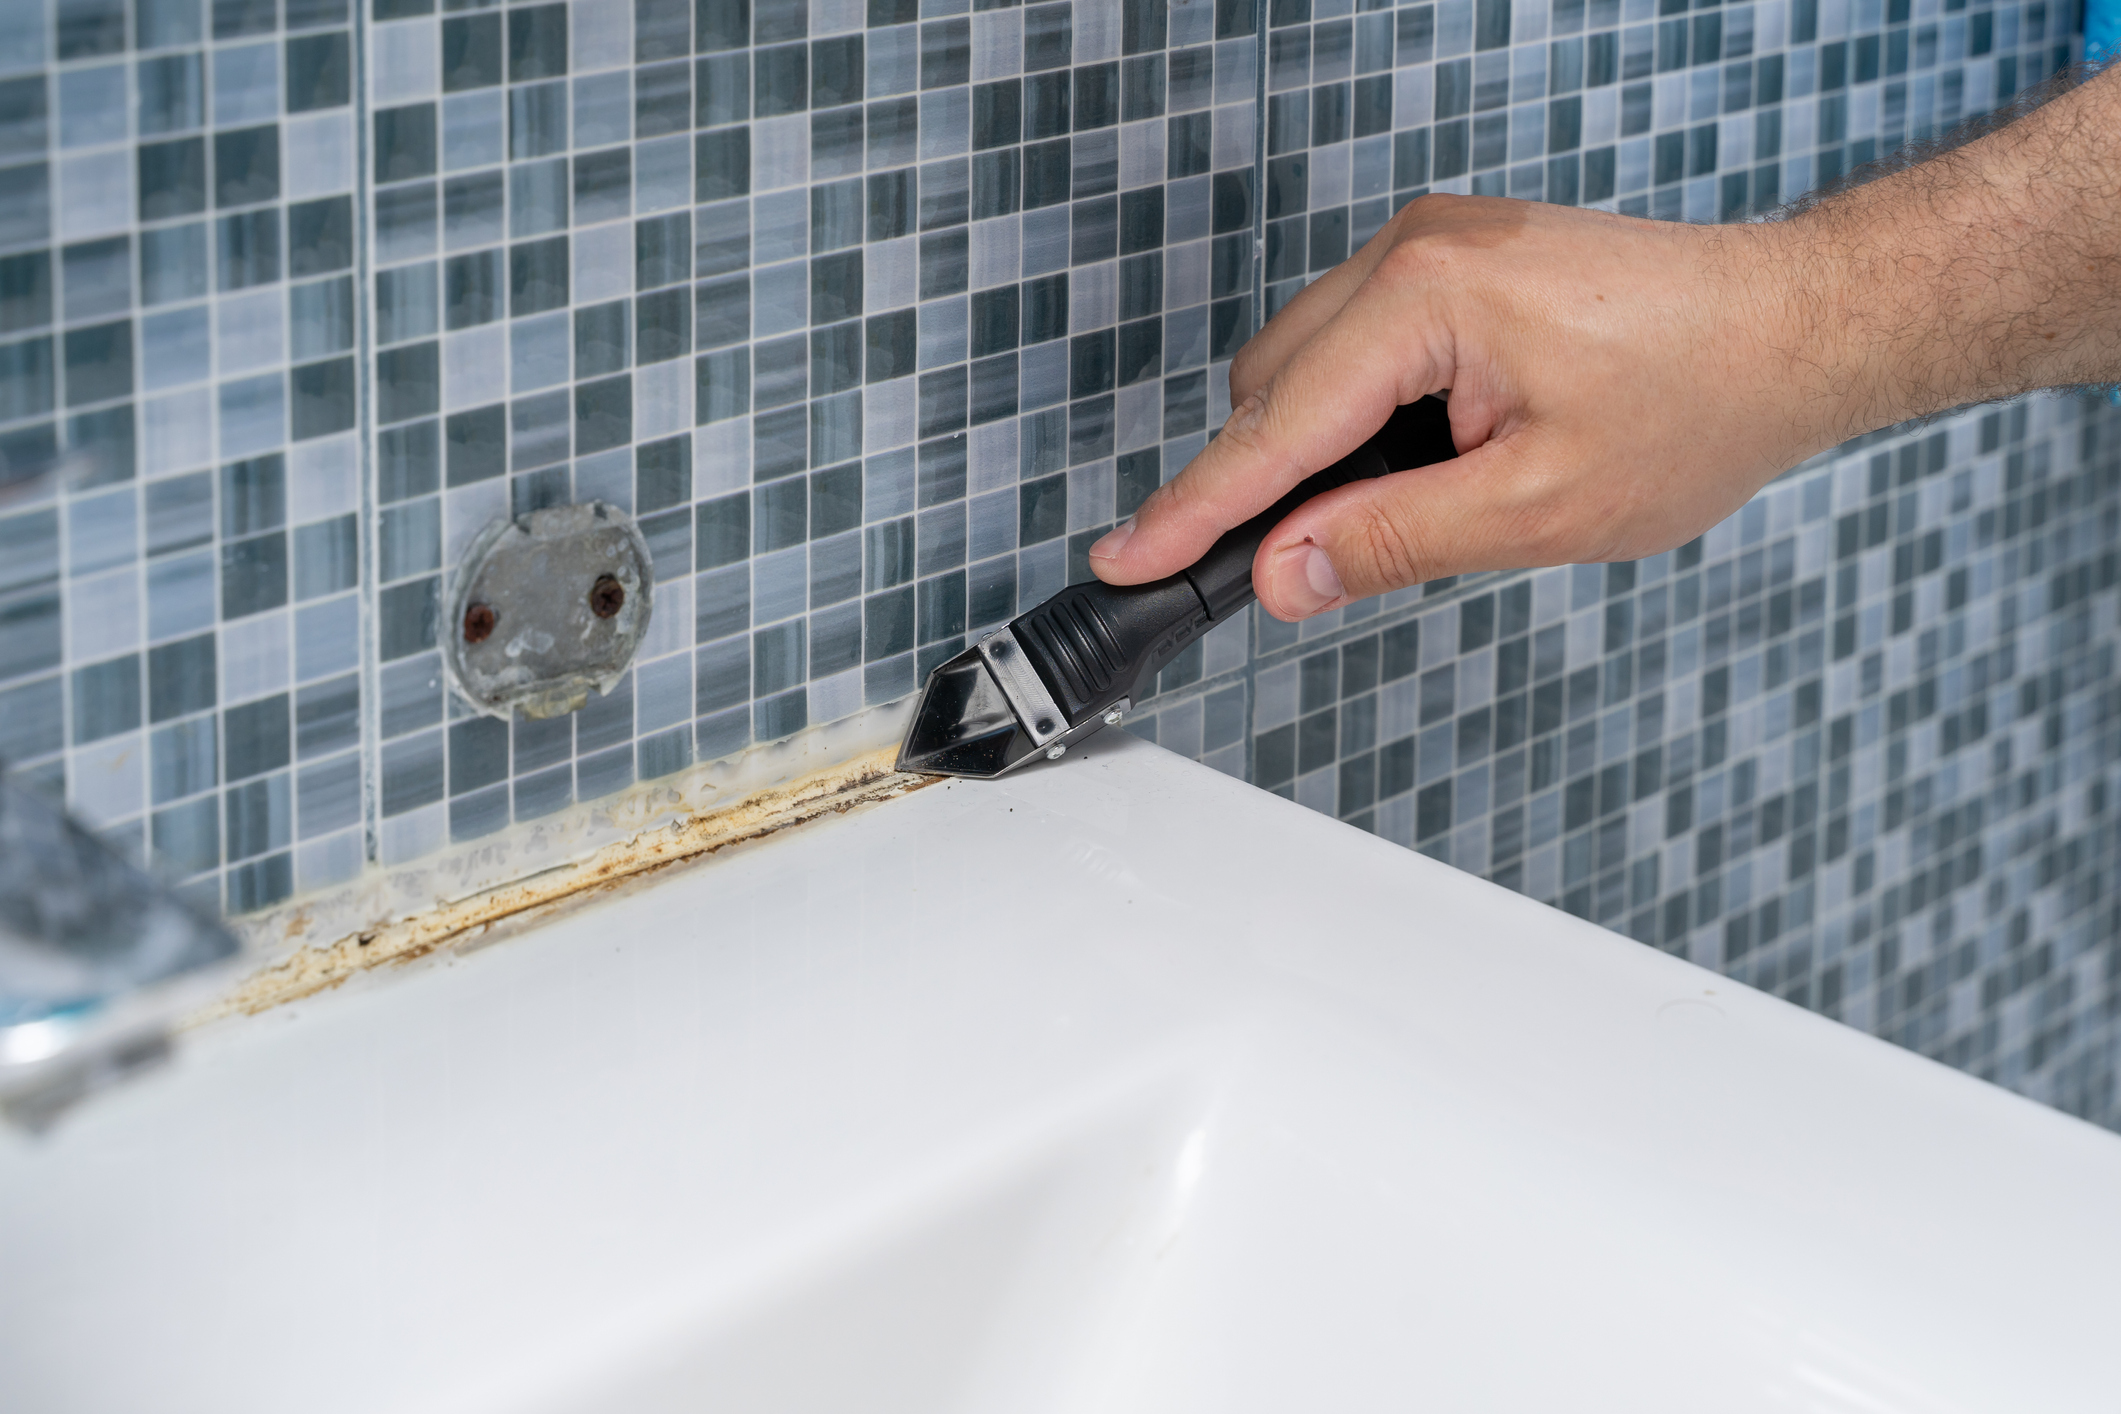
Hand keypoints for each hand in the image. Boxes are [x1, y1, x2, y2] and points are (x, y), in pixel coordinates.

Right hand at [1086, 194, 1846, 620]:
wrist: (1793, 327)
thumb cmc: (1699, 401)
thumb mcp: (1536, 508)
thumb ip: (1389, 542)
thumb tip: (1281, 573)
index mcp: (1427, 296)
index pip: (1274, 427)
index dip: (1195, 510)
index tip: (1127, 560)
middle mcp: (1416, 250)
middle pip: (1273, 389)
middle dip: (1269, 484)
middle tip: (1292, 577)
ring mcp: (1434, 247)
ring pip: (1308, 366)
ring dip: (1324, 450)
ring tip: (1422, 506)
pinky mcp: (1454, 261)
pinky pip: (1358, 344)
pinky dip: (1363, 415)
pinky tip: (1432, 460)